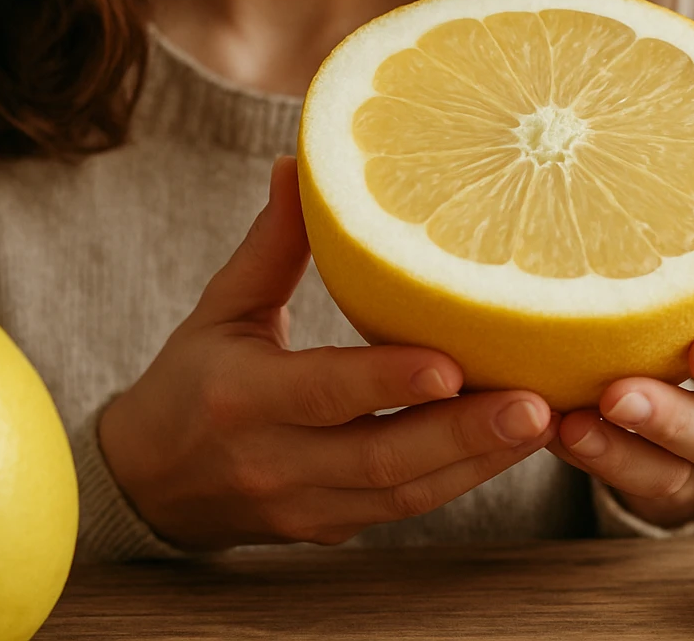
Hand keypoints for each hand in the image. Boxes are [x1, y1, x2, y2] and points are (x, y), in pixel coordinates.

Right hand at [98, 157, 557, 550]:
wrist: (149, 484)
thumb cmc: (188, 381)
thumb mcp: (221, 308)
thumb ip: (269, 248)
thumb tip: (295, 165)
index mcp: (242, 397)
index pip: (325, 392)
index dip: (387, 384)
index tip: (451, 365)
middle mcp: (274, 461)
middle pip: (380, 459)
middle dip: (464, 434)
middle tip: (535, 405)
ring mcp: (305, 506)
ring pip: (404, 495)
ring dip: (478, 462)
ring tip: (544, 423)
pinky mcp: (330, 529)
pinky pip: (403, 509)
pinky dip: (460, 479)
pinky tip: (509, 447)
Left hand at [547, 104, 693, 528]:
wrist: (649, 331)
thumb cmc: (685, 264)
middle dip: (674, 418)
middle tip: (617, 392)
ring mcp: (680, 443)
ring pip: (667, 469)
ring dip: (620, 450)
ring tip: (566, 421)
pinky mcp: (636, 469)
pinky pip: (619, 480)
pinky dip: (587, 459)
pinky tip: (541, 427)